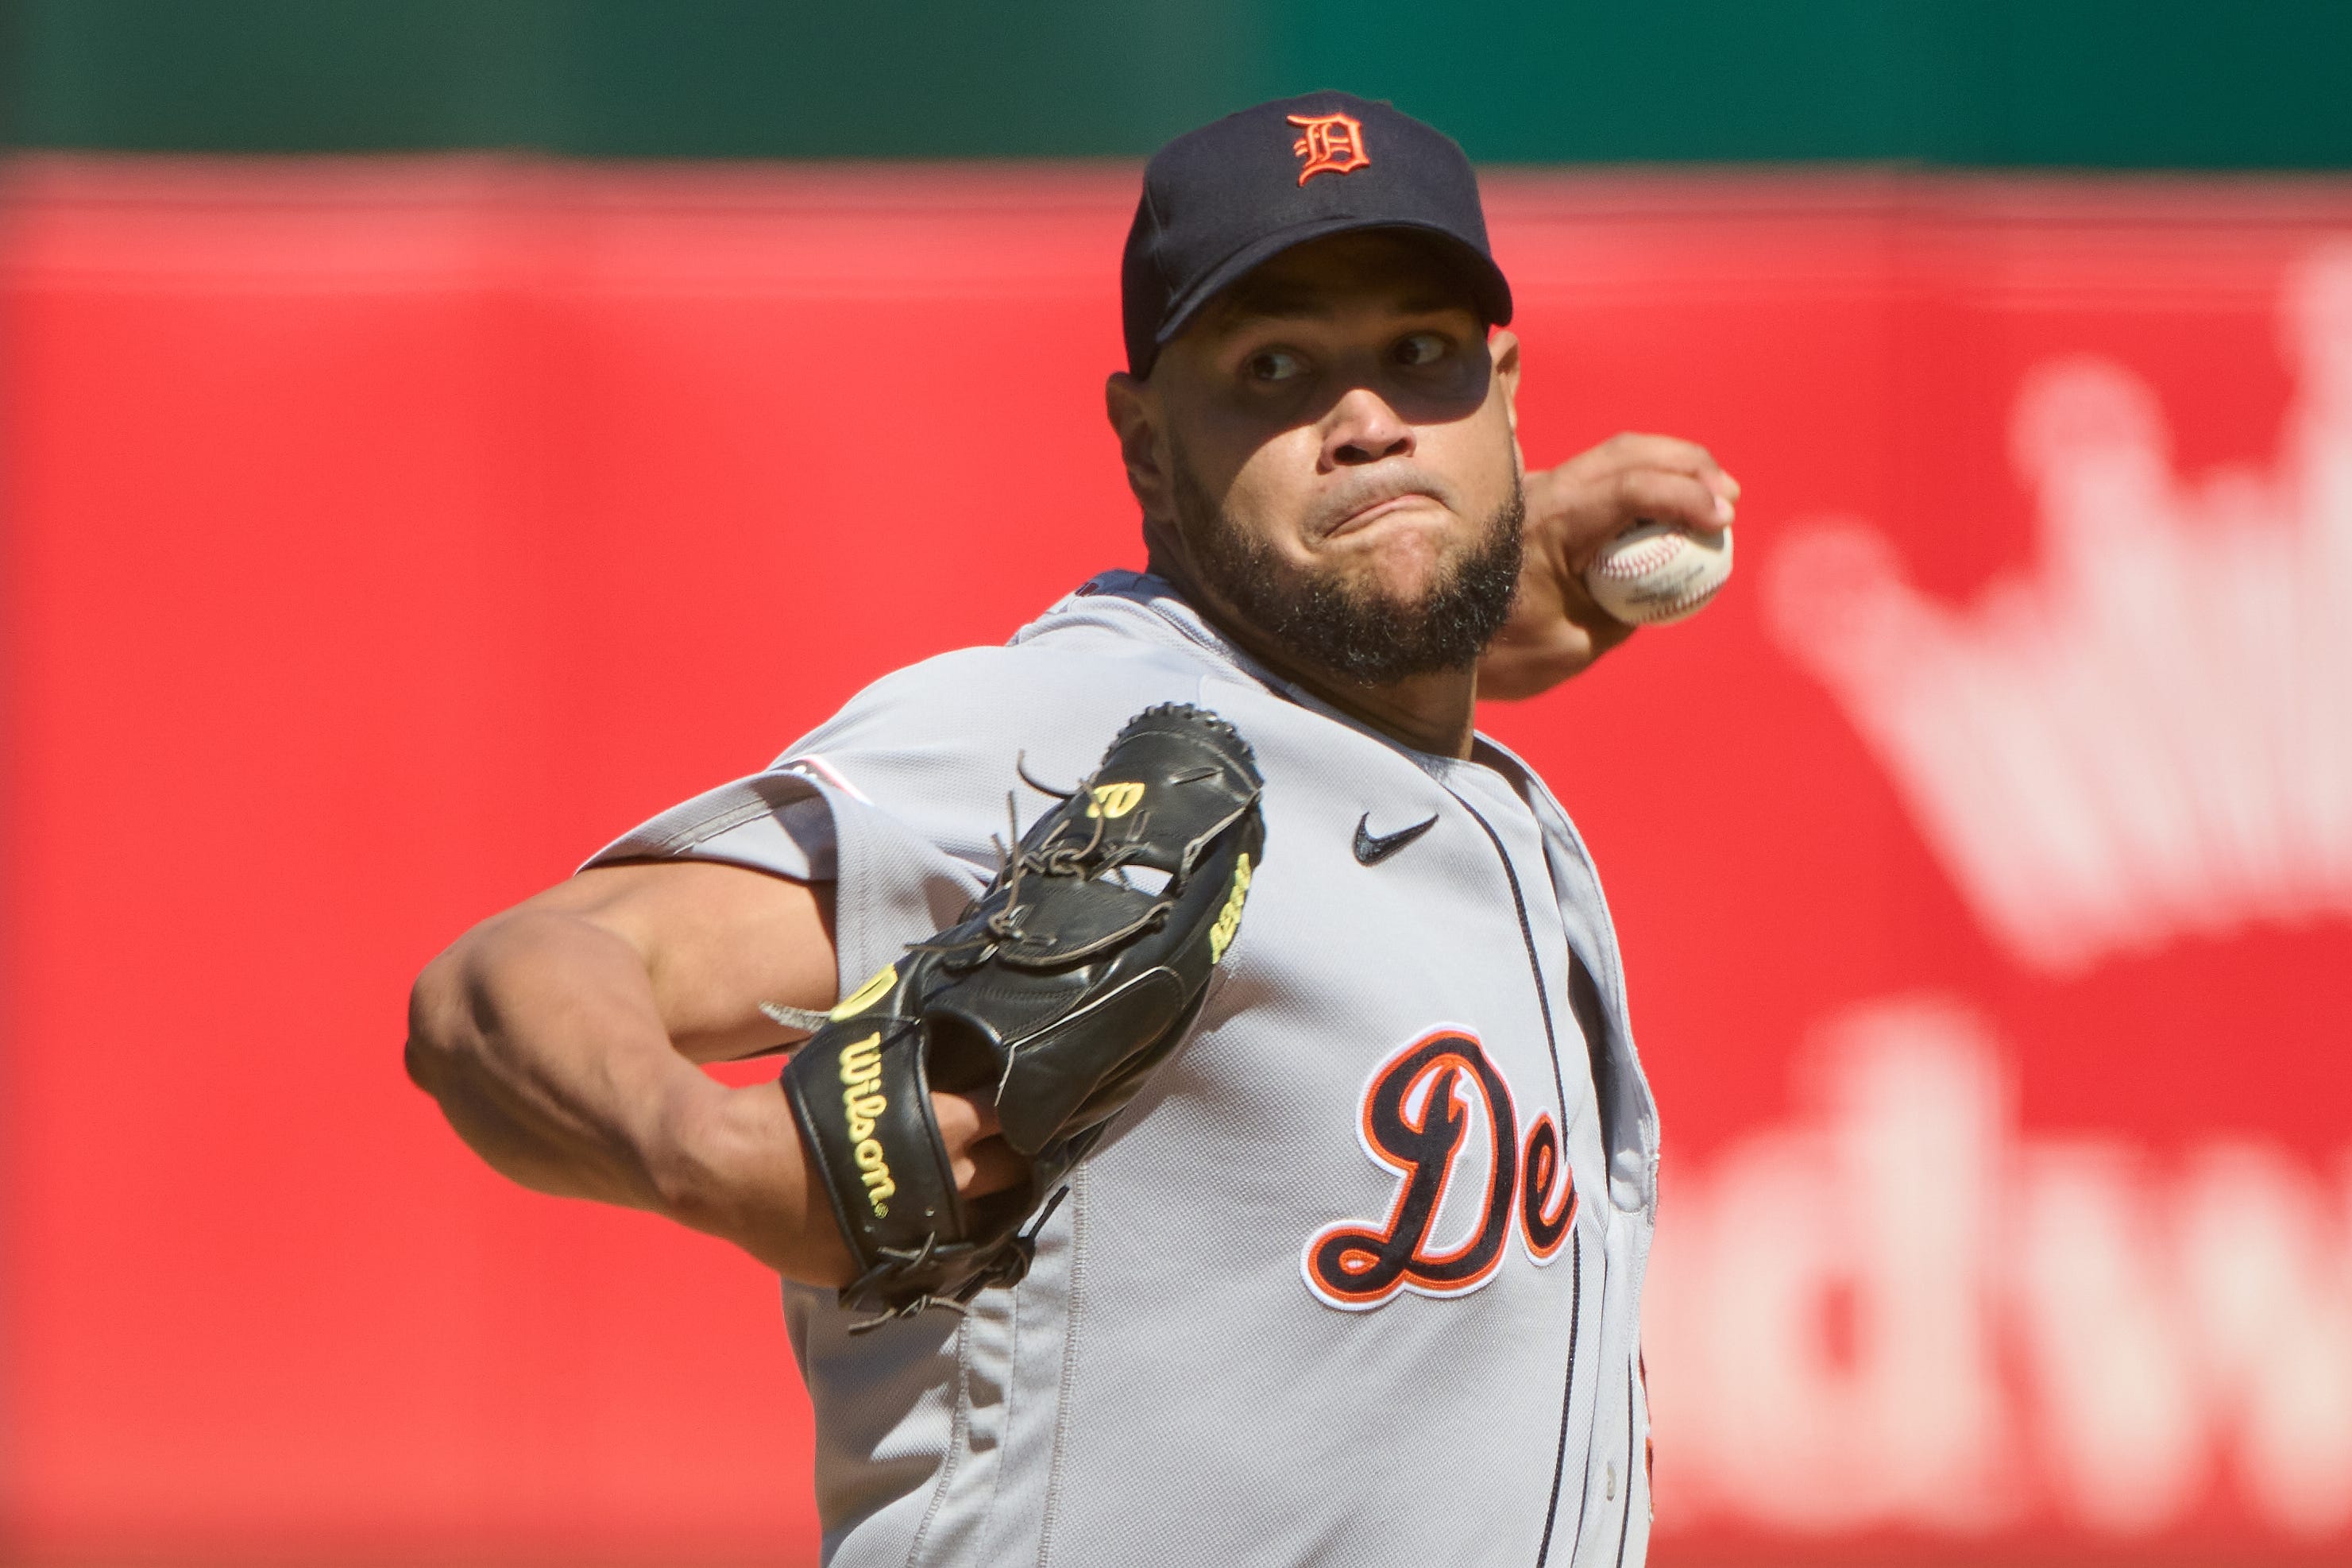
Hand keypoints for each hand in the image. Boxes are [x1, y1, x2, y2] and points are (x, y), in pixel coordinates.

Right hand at [664, 1079, 1026, 1286]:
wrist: (723, 1169)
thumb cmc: (789, 1104)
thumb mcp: (858, 1067)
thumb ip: (909, 1064)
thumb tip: (944, 1047)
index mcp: (942, 1127)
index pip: (1012, 1115)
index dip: (1024, 1106)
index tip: (1032, 1101)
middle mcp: (942, 1184)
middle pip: (1013, 1171)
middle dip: (1018, 1155)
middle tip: (1017, 1143)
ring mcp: (915, 1234)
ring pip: (983, 1220)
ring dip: (989, 1200)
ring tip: (989, 1184)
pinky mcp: (883, 1266)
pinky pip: (934, 1255)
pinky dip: (943, 1237)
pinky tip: (944, 1222)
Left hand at [1479, 433, 1740, 699]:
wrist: (1435, 641)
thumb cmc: (1501, 652)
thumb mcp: (1575, 645)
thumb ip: (1624, 610)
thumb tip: (1668, 584)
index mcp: (1550, 524)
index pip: (1629, 487)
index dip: (1684, 496)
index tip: (1721, 521)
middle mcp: (1543, 493)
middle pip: (1629, 452)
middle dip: (1688, 466)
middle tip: (1728, 498)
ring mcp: (1539, 489)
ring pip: (1616, 453)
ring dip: (1670, 465)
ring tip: (1713, 494)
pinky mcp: (1541, 497)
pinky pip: (1603, 472)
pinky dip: (1646, 477)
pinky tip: (1673, 502)